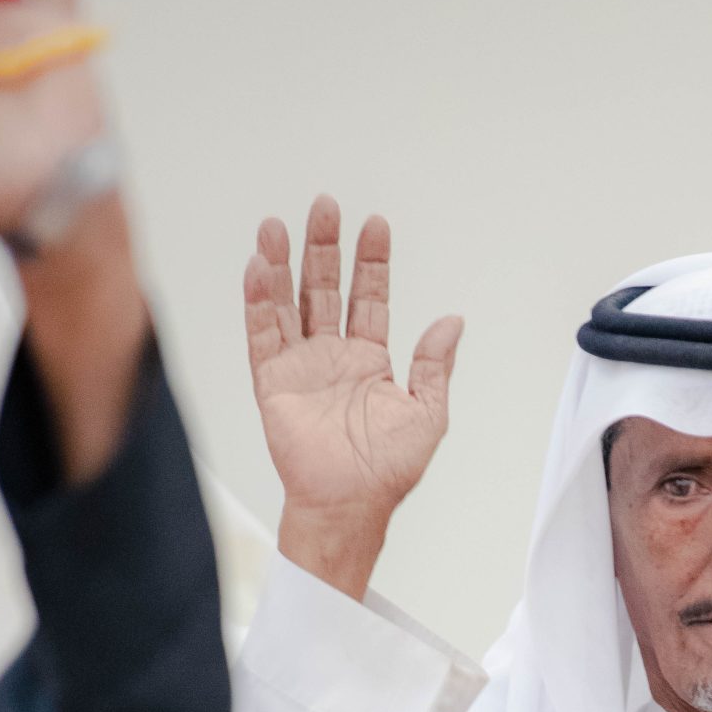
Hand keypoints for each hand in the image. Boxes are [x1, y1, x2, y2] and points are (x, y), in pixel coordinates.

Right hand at [245, 195, 461, 598]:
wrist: (350, 504)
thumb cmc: (388, 470)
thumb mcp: (427, 413)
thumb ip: (434, 365)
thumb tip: (453, 321)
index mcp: (369, 359)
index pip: (368, 298)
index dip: (371, 262)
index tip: (375, 225)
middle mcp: (331, 355)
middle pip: (324, 288)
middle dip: (324, 248)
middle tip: (325, 207)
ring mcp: (300, 365)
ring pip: (287, 302)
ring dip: (283, 264)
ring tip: (279, 226)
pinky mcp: (272, 382)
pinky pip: (262, 334)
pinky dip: (259, 301)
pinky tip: (260, 267)